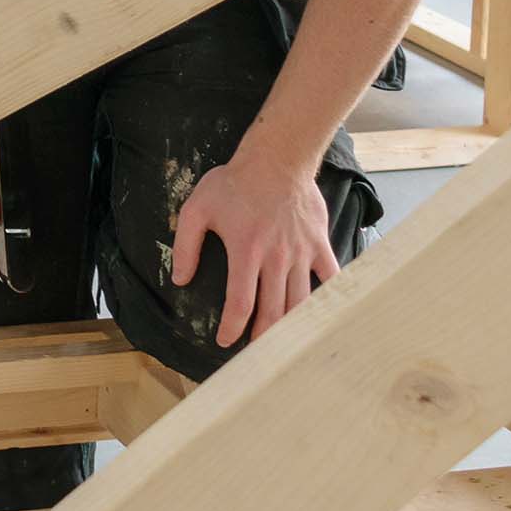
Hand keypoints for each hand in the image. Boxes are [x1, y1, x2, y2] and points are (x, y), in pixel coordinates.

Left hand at [168, 143, 337, 348]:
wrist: (277, 159)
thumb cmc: (234, 183)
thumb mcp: (196, 209)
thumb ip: (186, 246)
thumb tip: (180, 279)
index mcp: (246, 252)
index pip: (241, 303)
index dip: (232, 327)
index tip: (224, 340)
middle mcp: (276, 259)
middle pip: (273, 310)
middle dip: (263, 336)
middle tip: (255, 352)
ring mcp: (302, 253)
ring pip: (300, 300)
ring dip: (291, 324)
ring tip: (283, 342)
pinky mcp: (320, 244)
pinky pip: (331, 277)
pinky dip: (329, 298)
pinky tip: (323, 315)